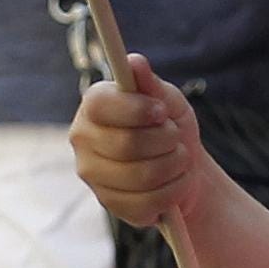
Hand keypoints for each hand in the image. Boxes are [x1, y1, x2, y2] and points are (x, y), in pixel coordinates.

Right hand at [70, 53, 217, 230]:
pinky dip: (173, 192)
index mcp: (93, 107)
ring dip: (174, 166)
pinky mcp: (110, 205)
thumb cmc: (170, 126)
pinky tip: (174, 183)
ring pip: (141, 176)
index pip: (101, 105)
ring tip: (179, 158)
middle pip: (126, 144)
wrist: (185, 168)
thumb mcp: (168, 100)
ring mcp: (93, 176)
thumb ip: (151, 85)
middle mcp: (83, 140)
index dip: (136, 109)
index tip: (161, 111)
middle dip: (165, 140)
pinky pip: (147, 203)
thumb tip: (134, 62)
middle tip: (175, 137)